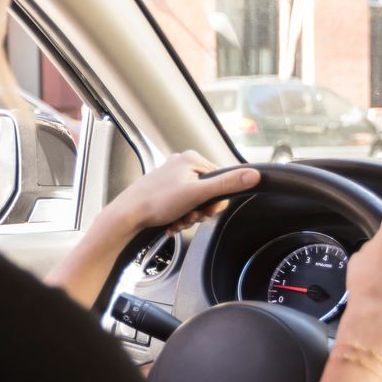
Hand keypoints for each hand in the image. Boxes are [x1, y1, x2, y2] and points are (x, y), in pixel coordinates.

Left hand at [104, 151, 259, 234]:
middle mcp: (181, 164)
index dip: (217, 200)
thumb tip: (254, 175)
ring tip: (177, 221)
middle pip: (208, 192)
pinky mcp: (164, 189)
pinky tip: (172, 222)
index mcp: (191, 158)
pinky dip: (180, 216)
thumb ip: (226, 184)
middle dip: (200, 210)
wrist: (127, 216)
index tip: (206, 211)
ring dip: (190, 216)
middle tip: (190, 217)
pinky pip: (182, 204)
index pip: (221, 179)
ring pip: (195, 201)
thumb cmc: (156, 202)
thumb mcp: (197, 194)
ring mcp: (171, 176)